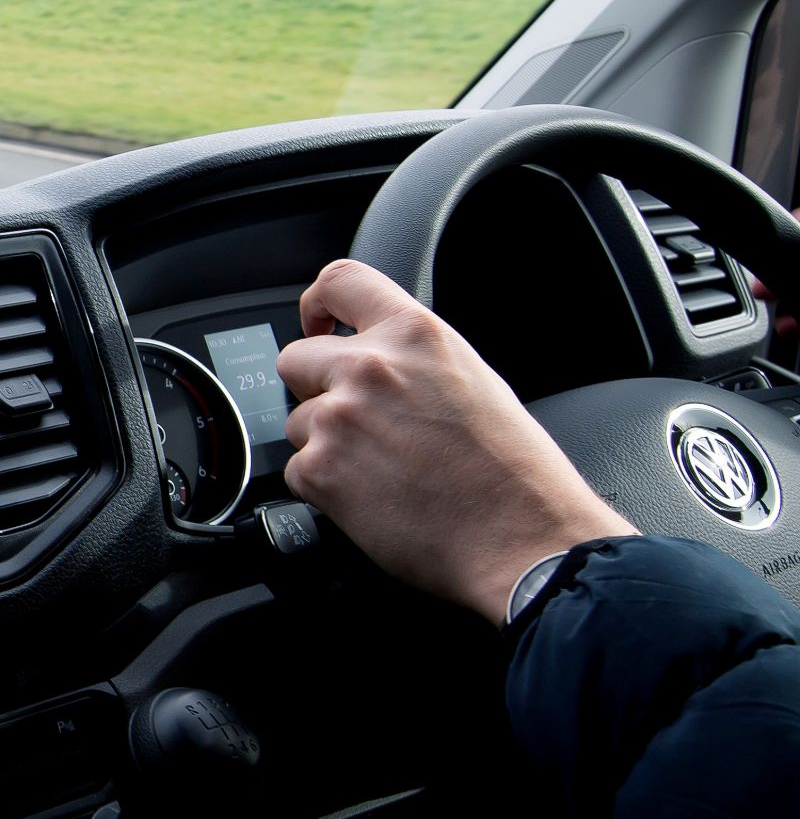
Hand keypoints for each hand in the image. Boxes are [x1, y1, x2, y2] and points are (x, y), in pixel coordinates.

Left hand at [275, 260, 636, 622]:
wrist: (521, 538)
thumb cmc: (513, 471)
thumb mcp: (472, 379)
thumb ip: (414, 358)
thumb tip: (380, 358)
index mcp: (414, 334)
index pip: (339, 281)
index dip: (317, 305)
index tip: (317, 325)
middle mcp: (370, 367)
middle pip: (296, 359)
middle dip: (315, 389)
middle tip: (356, 423)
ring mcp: (338, 417)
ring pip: (297, 421)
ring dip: (324, 444)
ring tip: (379, 470)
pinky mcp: (320, 469)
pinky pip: (297, 471)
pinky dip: (323, 487)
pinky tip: (371, 498)